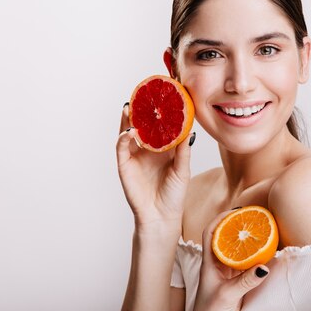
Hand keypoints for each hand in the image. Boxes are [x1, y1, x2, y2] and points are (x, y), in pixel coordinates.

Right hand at [116, 102, 194, 226]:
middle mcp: (147, 148)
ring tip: (130, 106)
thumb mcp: (183, 169)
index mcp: (163, 147)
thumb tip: (189, 131)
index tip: (163, 94)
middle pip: (141, 124)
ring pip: (128, 132)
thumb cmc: (174, 194)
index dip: (160, 110)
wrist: (162, 216)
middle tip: (141, 94)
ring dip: (128, 120)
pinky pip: (121, 148)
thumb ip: (183, 150)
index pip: (159, 124)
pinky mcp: (125, 166)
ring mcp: (135, 156)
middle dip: (140, 109)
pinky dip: (123, 138)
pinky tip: (128, 132)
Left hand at [191, 210, 269, 310]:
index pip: (210, 232)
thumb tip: (264, 267)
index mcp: (209, 263)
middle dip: (237, 225)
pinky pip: (246, 264)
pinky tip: (265, 253)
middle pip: (225, 237)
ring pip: (237, 250)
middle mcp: (217, 264)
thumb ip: (245, 281)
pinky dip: (255, 256)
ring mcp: (227, 273)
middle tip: (253, 218)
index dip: (220, 218)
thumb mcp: (228, 295)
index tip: (236, 211)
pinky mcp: (236, 282)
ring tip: (261, 230)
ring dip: (247, 240)